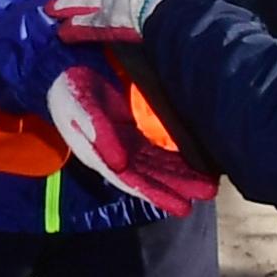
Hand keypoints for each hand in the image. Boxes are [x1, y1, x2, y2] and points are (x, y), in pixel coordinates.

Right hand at [47, 63, 217, 210]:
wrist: (65, 71)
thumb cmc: (70, 91)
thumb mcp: (80, 109)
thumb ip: (100, 133)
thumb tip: (118, 164)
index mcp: (102, 154)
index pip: (133, 180)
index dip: (157, 194)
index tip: (182, 206)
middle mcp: (117, 153)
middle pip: (152, 175)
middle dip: (179, 186)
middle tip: (209, 193)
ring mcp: (128, 142)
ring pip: (160, 164)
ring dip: (183, 175)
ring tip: (210, 184)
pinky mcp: (135, 130)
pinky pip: (160, 148)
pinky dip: (179, 156)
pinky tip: (198, 161)